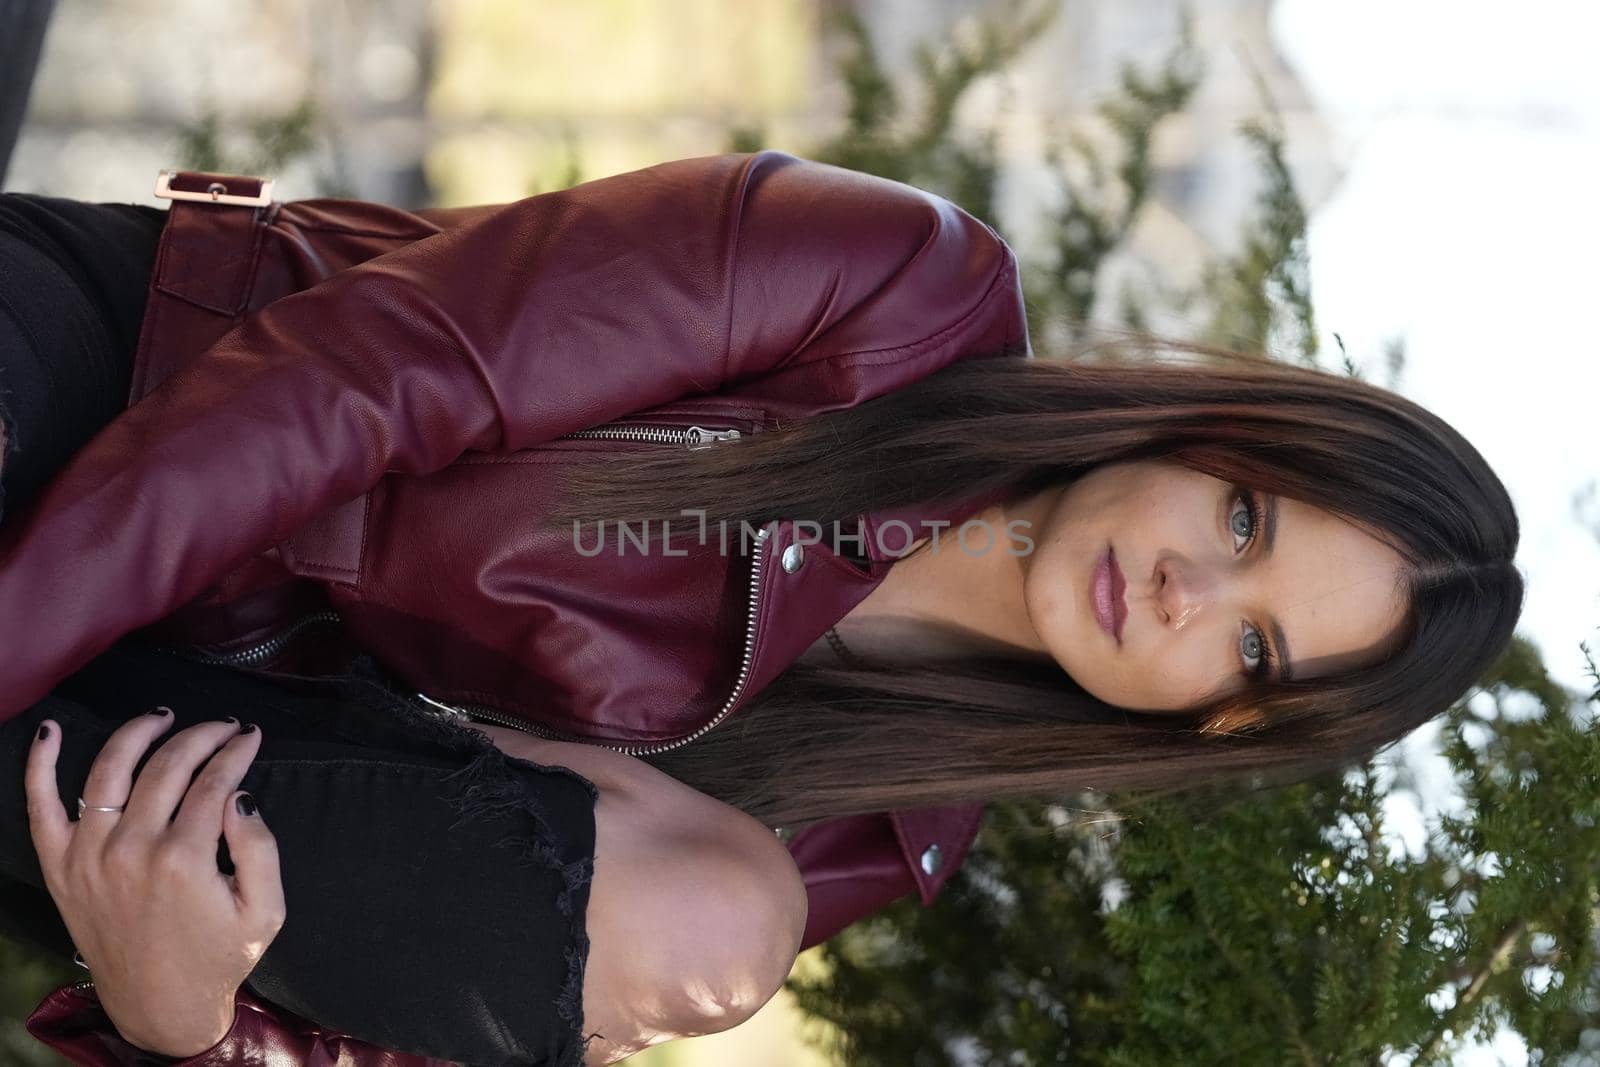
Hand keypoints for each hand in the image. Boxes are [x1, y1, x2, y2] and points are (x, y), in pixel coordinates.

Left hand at [26, 711, 285, 1056]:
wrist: (160, 1004)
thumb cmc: (219, 956)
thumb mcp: (265, 909)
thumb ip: (260, 848)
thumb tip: (239, 794)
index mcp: (185, 859)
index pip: (214, 780)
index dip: (236, 750)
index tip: (250, 735)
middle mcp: (132, 850)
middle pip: (168, 765)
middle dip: (202, 736)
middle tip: (223, 727)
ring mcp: (89, 856)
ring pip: (110, 769)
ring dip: (138, 732)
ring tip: (163, 718)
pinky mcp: (61, 867)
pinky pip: (41, 806)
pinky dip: (40, 764)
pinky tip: (51, 730)